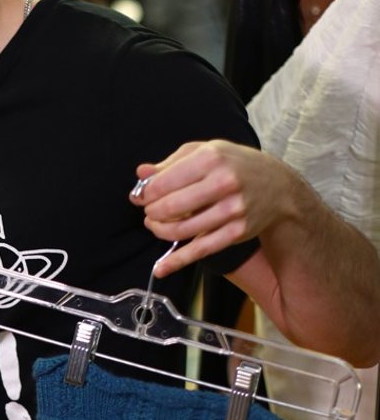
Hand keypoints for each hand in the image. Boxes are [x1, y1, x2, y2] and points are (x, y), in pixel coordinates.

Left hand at [129, 140, 284, 279]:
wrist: (277, 186)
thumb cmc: (234, 165)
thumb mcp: (205, 151)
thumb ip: (171, 163)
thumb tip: (141, 174)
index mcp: (211, 158)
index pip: (163, 183)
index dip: (146, 194)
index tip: (142, 197)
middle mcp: (224, 183)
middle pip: (170, 207)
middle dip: (152, 213)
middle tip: (150, 212)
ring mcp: (232, 210)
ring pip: (181, 230)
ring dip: (160, 231)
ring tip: (157, 225)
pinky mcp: (236, 232)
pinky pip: (200, 250)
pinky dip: (176, 261)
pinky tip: (160, 268)